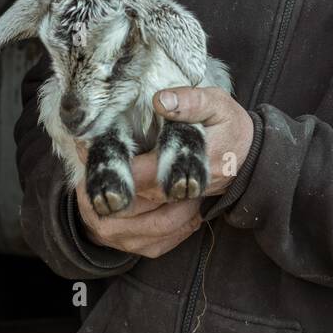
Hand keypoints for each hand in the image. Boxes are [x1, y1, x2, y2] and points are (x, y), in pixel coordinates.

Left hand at [71, 87, 254, 258]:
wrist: (252, 154)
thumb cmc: (230, 124)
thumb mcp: (216, 102)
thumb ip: (190, 101)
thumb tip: (160, 101)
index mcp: (199, 161)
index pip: (150, 174)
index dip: (117, 166)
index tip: (88, 150)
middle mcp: (192, 190)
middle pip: (140, 199)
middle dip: (108, 187)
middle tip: (80, 167)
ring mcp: (188, 206)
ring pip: (143, 219)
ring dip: (114, 207)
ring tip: (89, 188)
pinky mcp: (184, 216)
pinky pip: (152, 232)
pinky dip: (129, 221)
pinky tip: (110, 204)